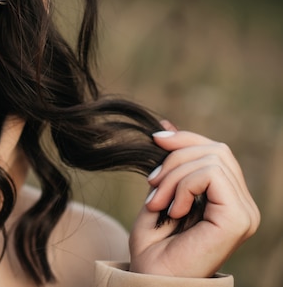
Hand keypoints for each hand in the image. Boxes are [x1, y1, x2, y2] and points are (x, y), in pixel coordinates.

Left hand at [129, 124, 259, 276]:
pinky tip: (172, 210)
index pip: (215, 150)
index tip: (155, 139)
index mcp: (227, 198)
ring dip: (173, 176)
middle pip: (215, 149)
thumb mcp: (159, 192)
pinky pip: (211, 175)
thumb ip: (169, 163)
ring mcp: (244, 212)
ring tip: (156, 202)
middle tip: (151, 186)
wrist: (151, 279)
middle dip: (174, 159)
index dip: (185, 139)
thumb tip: (166, 125)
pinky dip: (183, 185)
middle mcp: (242, 205)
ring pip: (212, 159)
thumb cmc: (153, 245)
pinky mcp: (238, 218)